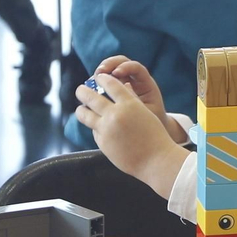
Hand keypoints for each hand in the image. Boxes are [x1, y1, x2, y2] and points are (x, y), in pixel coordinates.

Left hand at [75, 73, 189, 196]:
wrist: (156, 160)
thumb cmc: (154, 135)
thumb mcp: (145, 112)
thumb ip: (131, 99)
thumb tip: (122, 85)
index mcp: (129, 103)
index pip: (110, 84)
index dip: (102, 78)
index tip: (98, 77)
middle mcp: (115, 114)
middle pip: (90, 96)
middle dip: (82, 91)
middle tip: (80, 90)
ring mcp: (106, 129)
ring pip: (84, 114)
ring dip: (81, 109)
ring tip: (81, 108)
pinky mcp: (102, 142)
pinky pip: (94, 131)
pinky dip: (95, 128)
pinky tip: (100, 128)